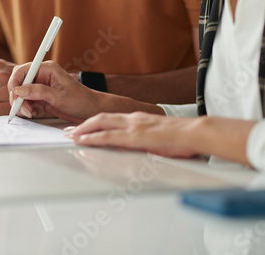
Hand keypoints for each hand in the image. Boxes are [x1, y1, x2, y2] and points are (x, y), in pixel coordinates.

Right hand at [8, 61, 103, 122]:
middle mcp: (42, 76)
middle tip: (22, 108)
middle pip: (19, 82)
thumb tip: (19, 90)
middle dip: (17, 96)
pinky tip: (32, 113)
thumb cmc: (81, 100)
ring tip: (29, 113)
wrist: (90, 110)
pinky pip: (26, 101)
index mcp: (47, 69)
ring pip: (21, 93)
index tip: (15, 95)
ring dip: (21, 104)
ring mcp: (40, 87)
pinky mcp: (40, 97)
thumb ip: (39, 92)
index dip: (15, 82)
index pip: (23, 70)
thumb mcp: (59, 97)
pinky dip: (25, 108)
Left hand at [66, 112, 199, 157]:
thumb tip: (138, 147)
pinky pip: (108, 136)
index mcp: (138, 119)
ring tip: (70, 135)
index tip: (83, 127)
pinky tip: (84, 141)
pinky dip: (93, 138)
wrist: (196, 132)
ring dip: (83, 130)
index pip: (111, 118)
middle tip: (69, 130)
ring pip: (101, 124)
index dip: (94, 122)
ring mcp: (133, 126)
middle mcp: (133, 118)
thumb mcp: (159, 137)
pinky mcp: (135, 136)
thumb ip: (145, 140)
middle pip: (101, 118)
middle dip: (83, 124)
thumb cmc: (183, 137)